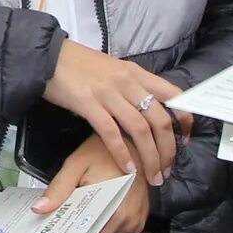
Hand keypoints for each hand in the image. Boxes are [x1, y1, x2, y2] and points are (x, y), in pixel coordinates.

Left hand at [32, 132, 151, 232]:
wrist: (134, 142)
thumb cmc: (105, 151)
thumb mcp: (76, 164)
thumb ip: (59, 188)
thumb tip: (41, 209)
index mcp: (112, 211)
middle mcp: (127, 221)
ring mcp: (135, 222)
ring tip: (80, 216)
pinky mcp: (139, 220)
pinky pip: (116, 232)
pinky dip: (104, 225)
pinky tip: (97, 210)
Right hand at [40, 39, 187, 187]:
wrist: (47, 55)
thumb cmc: (79, 65)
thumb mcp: (114, 69)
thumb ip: (132, 87)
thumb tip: (146, 111)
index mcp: (136, 73)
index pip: (173, 95)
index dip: (185, 120)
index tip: (184, 140)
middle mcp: (127, 82)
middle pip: (160, 119)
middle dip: (168, 149)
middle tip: (167, 169)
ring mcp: (108, 93)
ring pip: (140, 130)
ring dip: (150, 157)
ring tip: (152, 176)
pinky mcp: (88, 104)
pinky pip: (111, 133)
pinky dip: (122, 153)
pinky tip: (127, 169)